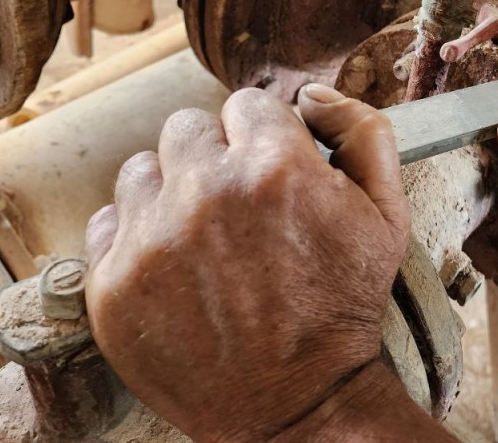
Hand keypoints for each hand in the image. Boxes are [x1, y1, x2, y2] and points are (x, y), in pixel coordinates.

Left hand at [84, 85, 409, 441]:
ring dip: (170, 192)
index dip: (263, 138)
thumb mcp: (388, 215)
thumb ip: (363, 132)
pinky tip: (172, 267)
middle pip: (188, 127)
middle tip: (235, 206)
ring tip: (202, 238)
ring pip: (142, 169)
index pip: (247, 105)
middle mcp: (206, 192)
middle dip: (214, 157)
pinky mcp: (113, 283)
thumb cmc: (344, 307)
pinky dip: (136, 238)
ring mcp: (153, 239)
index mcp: (275, 167)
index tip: (269, 174)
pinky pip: (109, 222)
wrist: (299, 404)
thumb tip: (311, 94)